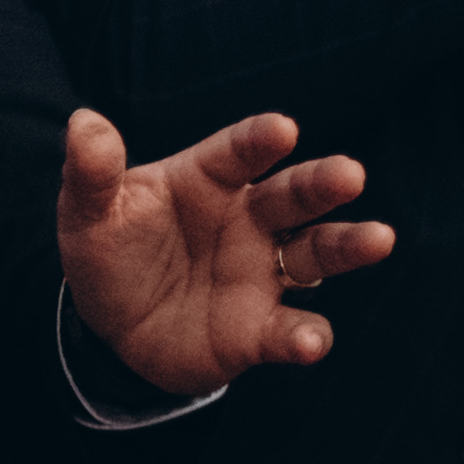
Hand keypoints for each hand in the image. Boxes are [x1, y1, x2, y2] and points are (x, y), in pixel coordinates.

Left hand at [59, 108, 393, 396]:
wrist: (113, 330)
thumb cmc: (112, 253)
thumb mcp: (89, 214)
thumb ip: (91, 172)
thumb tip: (84, 122)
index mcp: (210, 178)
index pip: (240, 151)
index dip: (260, 139)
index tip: (282, 129)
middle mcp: (249, 219)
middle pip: (294, 195)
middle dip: (323, 183)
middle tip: (350, 174)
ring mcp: (261, 274)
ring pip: (316, 254)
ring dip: (348, 246)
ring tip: (379, 239)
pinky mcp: (260, 330)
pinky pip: (292, 329)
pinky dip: (306, 336)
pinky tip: (309, 342)